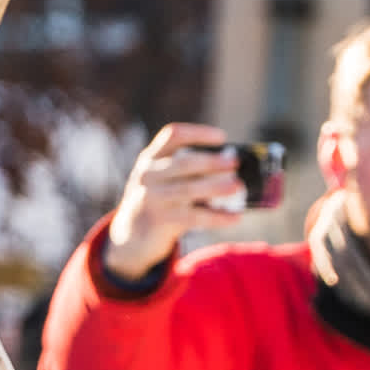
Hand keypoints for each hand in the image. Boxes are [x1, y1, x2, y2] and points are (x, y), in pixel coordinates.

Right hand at [103, 123, 249, 281]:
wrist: (130, 236)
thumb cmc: (158, 203)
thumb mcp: (162, 181)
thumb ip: (186, 173)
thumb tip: (231, 171)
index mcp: (150, 158)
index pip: (173, 136)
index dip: (197, 134)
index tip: (222, 137)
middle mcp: (148, 174)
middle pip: (183, 163)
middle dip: (212, 162)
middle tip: (235, 162)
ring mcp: (151, 198)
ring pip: (189, 190)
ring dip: (217, 187)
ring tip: (239, 186)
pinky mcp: (159, 221)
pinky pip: (194, 217)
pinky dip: (217, 217)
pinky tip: (235, 217)